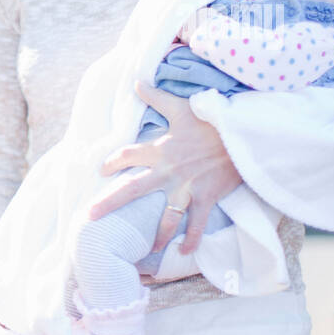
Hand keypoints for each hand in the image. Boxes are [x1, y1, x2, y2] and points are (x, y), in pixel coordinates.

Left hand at [88, 80, 243, 257]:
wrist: (244, 134)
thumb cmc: (213, 120)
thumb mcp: (182, 107)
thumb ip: (157, 97)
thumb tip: (136, 81)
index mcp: (160, 149)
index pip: (127, 156)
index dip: (112, 161)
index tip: (101, 170)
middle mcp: (168, 171)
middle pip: (132, 189)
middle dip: (109, 203)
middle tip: (90, 216)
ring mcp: (186, 186)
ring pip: (165, 216)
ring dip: (156, 234)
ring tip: (146, 250)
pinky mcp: (206, 196)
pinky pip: (196, 223)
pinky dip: (192, 239)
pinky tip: (185, 253)